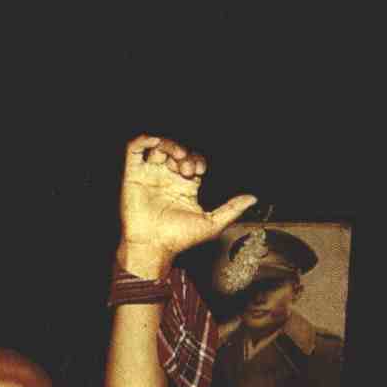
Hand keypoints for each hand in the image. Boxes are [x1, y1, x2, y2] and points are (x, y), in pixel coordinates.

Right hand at [118, 135, 255, 271]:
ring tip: (177, 156)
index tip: (198, 171)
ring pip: (158, 147)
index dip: (197, 160)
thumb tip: (253, 198)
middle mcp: (167, 180)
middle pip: (177, 153)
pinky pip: (134, 149)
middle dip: (185, 155)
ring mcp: (150, 176)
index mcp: (185, 188)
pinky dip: (144, 140)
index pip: (193, 162)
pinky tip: (156, 142)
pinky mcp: (133, 175)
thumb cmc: (180, 239)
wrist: (154, 246)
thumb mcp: (212, 223)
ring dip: (168, 145)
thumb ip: (232, 209)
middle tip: (188, 169)